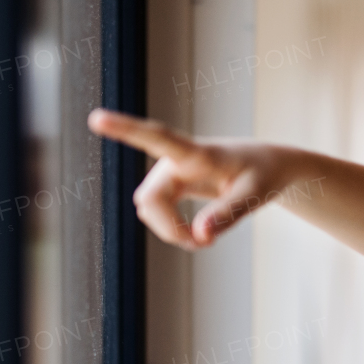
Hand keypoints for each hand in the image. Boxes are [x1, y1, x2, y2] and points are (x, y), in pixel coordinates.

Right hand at [88, 108, 295, 249]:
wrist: (266, 165)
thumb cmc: (263, 173)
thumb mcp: (255, 195)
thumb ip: (228, 215)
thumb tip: (199, 237)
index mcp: (198, 153)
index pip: (158, 138)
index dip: (127, 129)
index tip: (97, 117)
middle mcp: (175, 159)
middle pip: (150, 200)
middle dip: (170, 228)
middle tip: (203, 245)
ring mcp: (169, 172)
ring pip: (149, 209)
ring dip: (172, 230)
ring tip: (206, 239)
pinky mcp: (169, 185)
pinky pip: (156, 212)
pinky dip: (172, 229)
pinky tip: (197, 234)